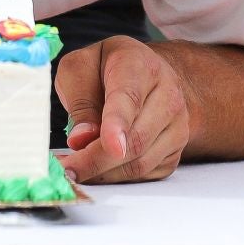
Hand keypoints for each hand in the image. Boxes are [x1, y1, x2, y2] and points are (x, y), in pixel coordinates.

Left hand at [55, 37, 192, 184]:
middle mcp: (167, 97)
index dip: (119, 125)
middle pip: (135, 139)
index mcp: (140, 67)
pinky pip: (144, 173)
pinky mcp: (173, 150)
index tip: (111, 146)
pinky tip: (93, 170)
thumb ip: (79, 100)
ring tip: (73, 170)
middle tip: (67, 170)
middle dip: (97, 160)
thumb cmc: (104, 68)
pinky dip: (116, 177)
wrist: (143, 71)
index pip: (129, 100)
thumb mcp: (79, 68)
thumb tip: (80, 139)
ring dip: (103, 173)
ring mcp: (176, 126)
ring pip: (140, 163)